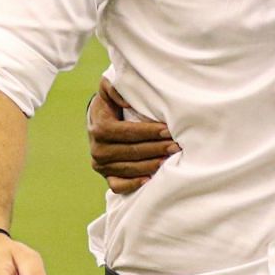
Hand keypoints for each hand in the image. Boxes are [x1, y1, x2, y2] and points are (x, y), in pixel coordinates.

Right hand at [89, 76, 178, 192]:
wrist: (99, 122)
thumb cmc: (111, 104)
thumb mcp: (108, 89)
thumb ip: (114, 88)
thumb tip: (126, 101)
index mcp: (99, 128)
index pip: (127, 132)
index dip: (148, 132)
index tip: (167, 130)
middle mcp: (97, 150)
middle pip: (131, 152)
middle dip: (156, 149)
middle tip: (176, 146)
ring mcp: (101, 165)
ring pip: (129, 169)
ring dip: (151, 165)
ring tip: (170, 160)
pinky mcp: (106, 177)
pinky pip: (118, 186)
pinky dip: (133, 184)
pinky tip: (150, 180)